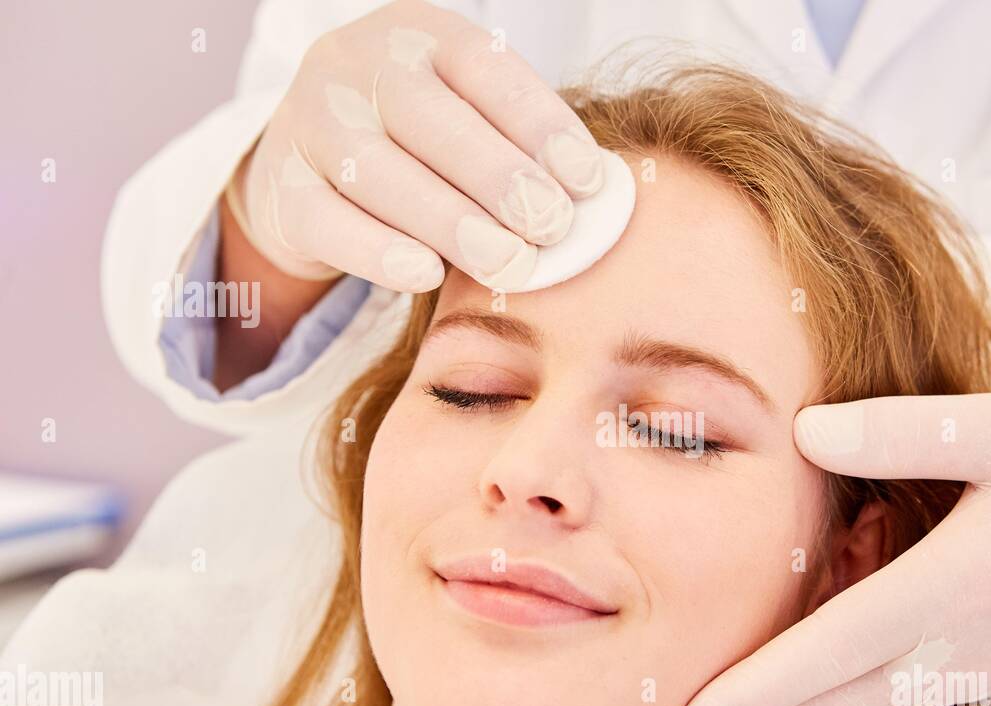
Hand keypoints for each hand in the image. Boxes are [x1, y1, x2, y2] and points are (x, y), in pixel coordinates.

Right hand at [226, 0, 604, 293]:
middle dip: (500, 178)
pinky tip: (425, 273)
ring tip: (510, 262)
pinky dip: (378, 249)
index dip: (540, 126)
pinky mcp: (282, 189)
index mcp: (418, 36)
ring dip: (451, 221)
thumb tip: (597, 201)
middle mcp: (356, 65)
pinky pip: (329, 220)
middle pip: (430, 120)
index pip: (484, 70)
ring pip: (378, 172)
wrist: (308, 165)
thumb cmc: (419, 148)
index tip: (589, 182)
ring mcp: (309, 122)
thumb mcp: (468, 121)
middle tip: (552, 228)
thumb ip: (521, 149)